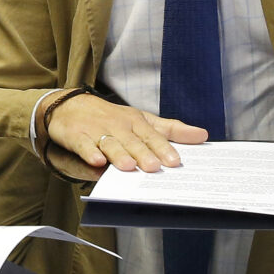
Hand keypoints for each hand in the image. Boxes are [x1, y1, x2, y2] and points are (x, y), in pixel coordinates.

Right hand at [47, 93, 206, 175]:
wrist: (70, 105)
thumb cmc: (111, 117)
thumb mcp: (142, 119)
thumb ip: (170, 129)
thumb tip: (202, 135)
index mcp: (136, 122)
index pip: (152, 136)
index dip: (163, 149)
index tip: (175, 162)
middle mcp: (118, 126)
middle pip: (132, 142)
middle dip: (143, 154)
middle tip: (154, 167)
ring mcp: (96, 130)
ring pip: (110, 143)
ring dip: (118, 155)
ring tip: (128, 167)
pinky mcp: (76, 136)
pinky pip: (83, 145)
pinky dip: (90, 152)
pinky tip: (97, 162)